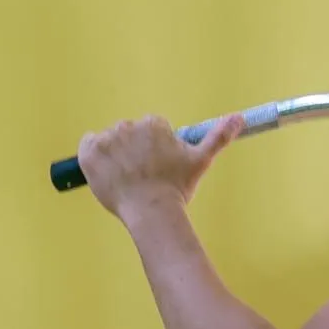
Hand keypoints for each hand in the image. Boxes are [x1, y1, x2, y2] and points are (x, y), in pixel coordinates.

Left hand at [77, 114, 243, 220]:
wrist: (152, 211)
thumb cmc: (177, 188)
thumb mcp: (201, 161)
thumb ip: (219, 136)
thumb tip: (240, 117)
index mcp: (153, 124)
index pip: (151, 129)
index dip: (154, 149)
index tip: (158, 166)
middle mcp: (128, 126)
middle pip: (129, 134)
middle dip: (134, 150)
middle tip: (144, 175)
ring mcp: (106, 139)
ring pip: (110, 141)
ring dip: (116, 155)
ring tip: (127, 178)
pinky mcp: (88, 152)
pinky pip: (88, 146)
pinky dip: (94, 158)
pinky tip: (108, 173)